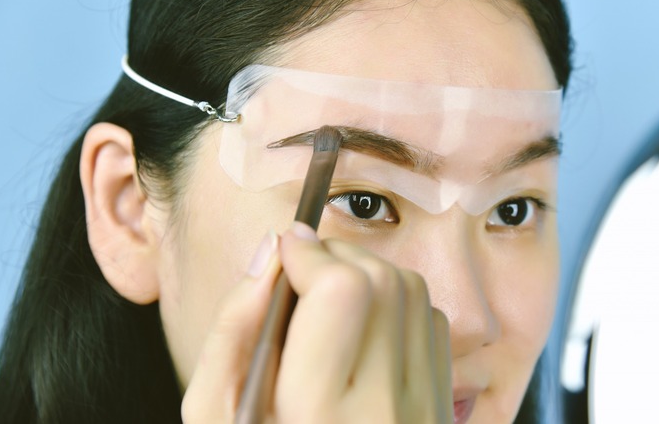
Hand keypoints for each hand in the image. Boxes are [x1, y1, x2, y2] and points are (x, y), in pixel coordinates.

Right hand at [181, 222, 452, 422]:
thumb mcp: (216, 413)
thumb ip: (235, 328)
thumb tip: (273, 251)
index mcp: (322, 418)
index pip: (342, 293)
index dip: (309, 253)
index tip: (283, 253)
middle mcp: (387, 413)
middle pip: (382, 282)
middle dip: (336, 256)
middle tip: (301, 273)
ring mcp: (424, 410)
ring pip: (411, 292)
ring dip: (366, 273)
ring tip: (325, 298)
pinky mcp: (442, 405)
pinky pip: (430, 320)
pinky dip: (395, 302)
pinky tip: (361, 327)